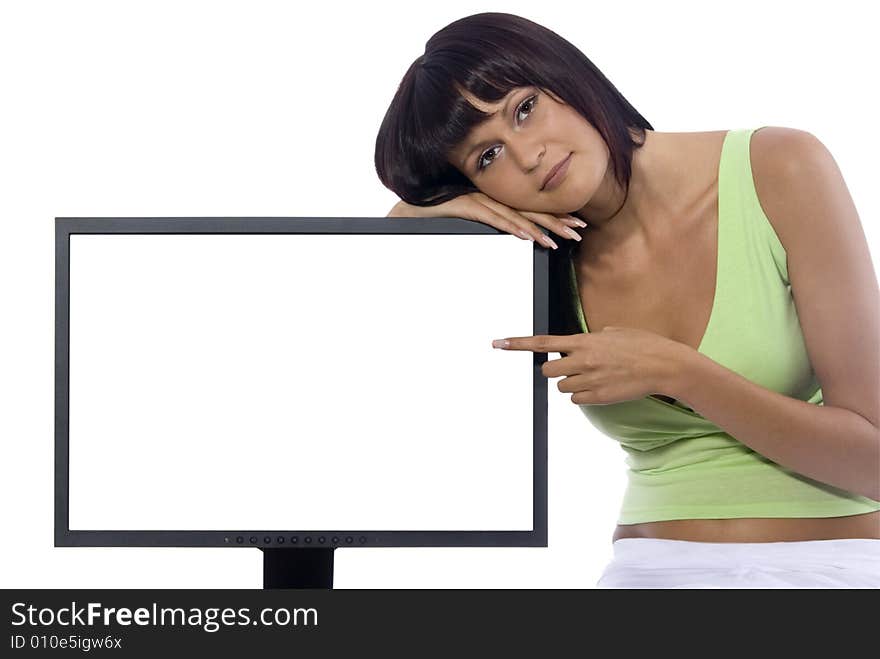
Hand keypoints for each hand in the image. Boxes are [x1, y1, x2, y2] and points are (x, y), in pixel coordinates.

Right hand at [386, 191, 586, 248]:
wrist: (404, 214)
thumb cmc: (436, 222)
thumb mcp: (470, 228)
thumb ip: (491, 229)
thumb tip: (516, 239)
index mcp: (494, 201)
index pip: (530, 209)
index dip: (555, 216)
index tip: (576, 225)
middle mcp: (489, 197)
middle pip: (529, 209)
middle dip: (557, 219)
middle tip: (580, 230)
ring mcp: (476, 199)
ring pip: (514, 214)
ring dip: (538, 227)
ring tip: (559, 240)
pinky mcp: (463, 205)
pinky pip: (491, 217)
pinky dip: (510, 226)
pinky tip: (526, 235)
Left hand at [492, 326, 687, 404]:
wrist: (666, 367)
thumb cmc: (644, 345)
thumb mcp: (617, 331)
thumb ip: (596, 337)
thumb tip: (590, 340)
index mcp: (584, 341)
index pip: (543, 343)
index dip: (518, 344)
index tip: (498, 343)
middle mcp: (582, 361)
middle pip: (547, 373)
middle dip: (554, 372)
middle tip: (572, 368)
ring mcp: (590, 381)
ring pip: (562, 388)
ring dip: (571, 384)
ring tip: (595, 377)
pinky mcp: (598, 398)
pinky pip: (577, 400)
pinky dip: (584, 396)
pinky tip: (602, 387)